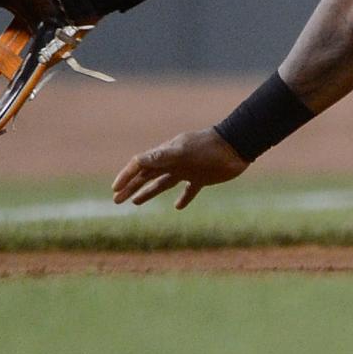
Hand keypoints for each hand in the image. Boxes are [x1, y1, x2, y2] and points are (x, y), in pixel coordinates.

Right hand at [112, 128, 249, 209]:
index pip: (140, 164)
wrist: (237, 146)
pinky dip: (183, 198)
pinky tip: (177, 207)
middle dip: (131, 187)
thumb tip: (137, 161)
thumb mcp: (183, 151)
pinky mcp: (202, 178)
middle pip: (148, 175)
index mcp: (167, 153)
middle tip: (116, 200)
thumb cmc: (209, 147)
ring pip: (163, 182)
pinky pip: (189, 190)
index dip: (126, 176)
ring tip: (134, 202)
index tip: (115, 189)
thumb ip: (161, 156)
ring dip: (148, 192)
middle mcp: (175, 161)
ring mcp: (188, 169)